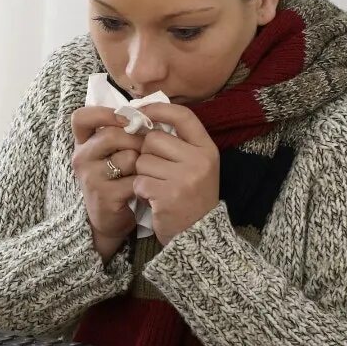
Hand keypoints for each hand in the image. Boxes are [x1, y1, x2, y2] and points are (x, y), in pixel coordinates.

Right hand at [71, 106, 144, 261]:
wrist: (109, 219)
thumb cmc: (116, 179)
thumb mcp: (112, 153)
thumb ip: (121, 132)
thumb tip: (148, 112)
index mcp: (82, 143)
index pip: (81, 117)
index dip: (105, 113)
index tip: (126, 119)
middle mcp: (81, 158)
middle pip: (112, 135)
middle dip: (137, 140)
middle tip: (147, 149)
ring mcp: (90, 177)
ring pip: (128, 157)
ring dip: (143, 163)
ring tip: (143, 173)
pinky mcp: (104, 196)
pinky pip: (135, 179)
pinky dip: (145, 182)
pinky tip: (144, 188)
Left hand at [131, 103, 219, 245]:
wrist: (198, 236)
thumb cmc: (191, 196)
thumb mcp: (196, 166)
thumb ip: (178, 143)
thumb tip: (144, 117)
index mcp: (207, 149)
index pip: (183, 116)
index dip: (158, 109)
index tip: (141, 111)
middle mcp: (199, 161)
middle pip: (153, 139)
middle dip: (146, 153)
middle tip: (156, 171)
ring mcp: (185, 179)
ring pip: (142, 160)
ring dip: (142, 174)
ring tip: (157, 187)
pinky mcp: (168, 196)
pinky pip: (139, 181)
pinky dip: (140, 190)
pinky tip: (153, 199)